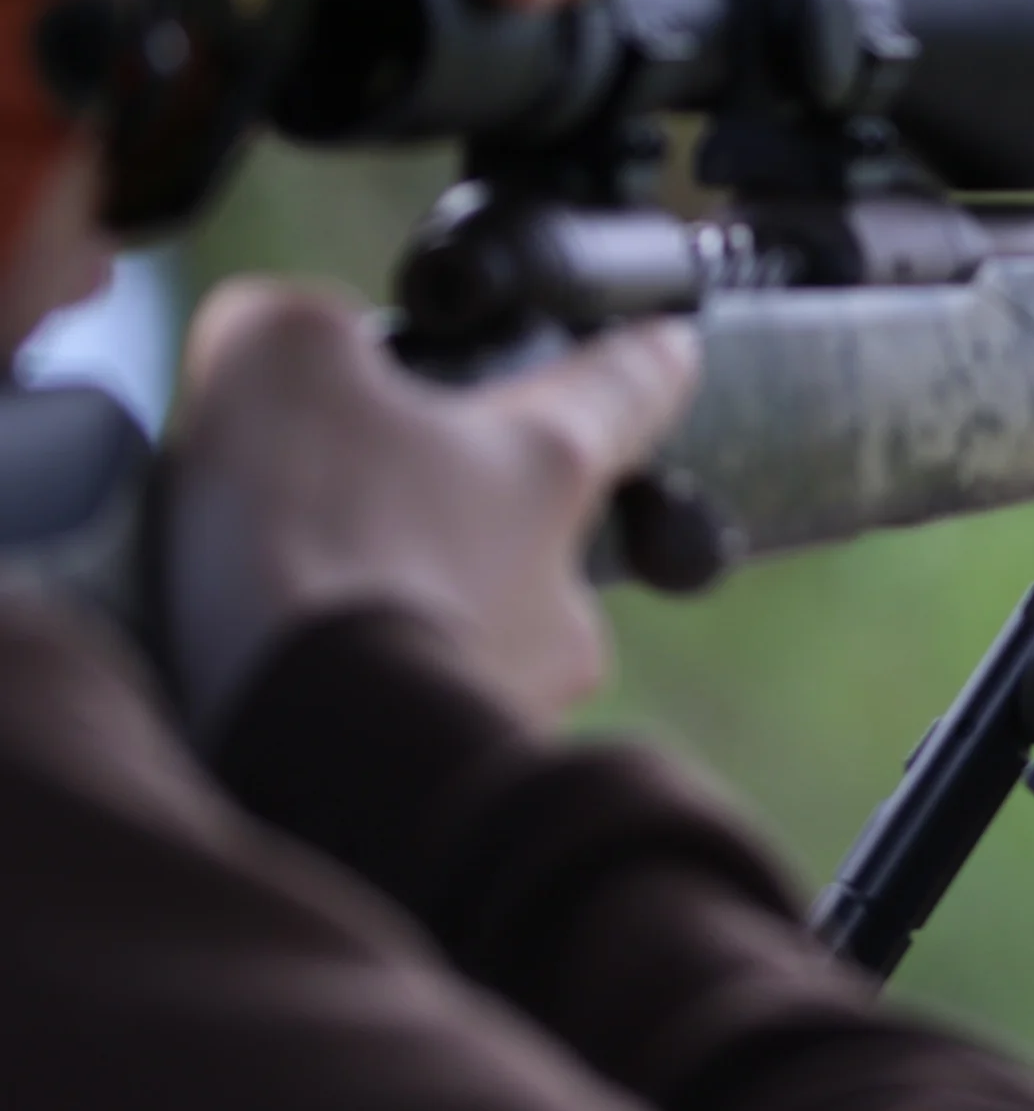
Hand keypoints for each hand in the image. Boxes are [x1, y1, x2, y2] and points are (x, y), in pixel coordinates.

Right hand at [160, 279, 700, 736]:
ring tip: (297, 610)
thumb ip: (305, 331)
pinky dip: (361, 698)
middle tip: (354, 512)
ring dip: (402, 614)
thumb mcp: (285, 360)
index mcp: (553, 460)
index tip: (672, 348)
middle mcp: (570, 586)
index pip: (632, 384)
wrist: (310, 746)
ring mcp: (527, 692)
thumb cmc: (318, 532)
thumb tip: (307, 356)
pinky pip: (418, 717)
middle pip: (533, 525)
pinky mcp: (468, 779)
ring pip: (471, 629)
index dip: (642, 356)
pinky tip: (288, 685)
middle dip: (455, 515)